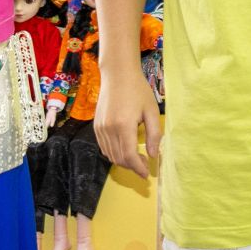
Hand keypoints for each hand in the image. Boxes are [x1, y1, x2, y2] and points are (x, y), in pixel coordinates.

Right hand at [94, 59, 160, 178]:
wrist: (118, 75)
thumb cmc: (138, 90)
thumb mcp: (152, 111)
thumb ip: (154, 134)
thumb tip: (154, 155)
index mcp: (123, 125)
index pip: (129, 156)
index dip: (138, 168)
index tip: (146, 174)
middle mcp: (108, 129)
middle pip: (119, 158)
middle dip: (133, 166)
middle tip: (146, 165)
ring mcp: (100, 128)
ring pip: (110, 155)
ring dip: (124, 161)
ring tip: (138, 158)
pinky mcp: (96, 127)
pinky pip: (104, 147)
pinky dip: (114, 153)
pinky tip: (126, 149)